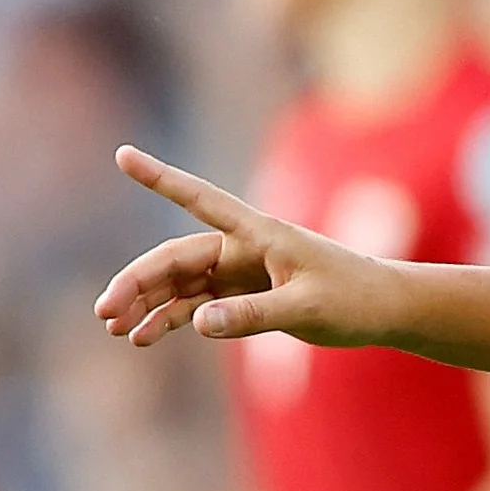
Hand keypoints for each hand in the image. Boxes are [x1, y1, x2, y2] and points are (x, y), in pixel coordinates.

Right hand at [95, 147, 400, 348]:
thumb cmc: (354, 298)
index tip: (123, 154)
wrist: (385, 309)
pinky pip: (198, 305)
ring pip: (180, 284)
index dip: (162, 178)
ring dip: (146, 303)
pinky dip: (171, 319)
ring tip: (116, 329)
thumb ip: (253, 316)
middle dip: (136, 282)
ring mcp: (241, 273)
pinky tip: (143, 336)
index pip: (201, 199)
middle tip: (104, 312)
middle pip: (176, 258)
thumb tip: (197, 323)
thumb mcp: (305, 309)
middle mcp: (243, 248)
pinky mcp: (246, 297)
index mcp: (259, 233)